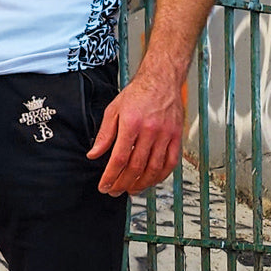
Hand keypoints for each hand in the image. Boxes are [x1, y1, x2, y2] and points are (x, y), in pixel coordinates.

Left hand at [87, 72, 183, 195]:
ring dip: (141, 184)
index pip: (119, 158)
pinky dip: (160, 176)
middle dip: (123, 183)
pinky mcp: (176, 136)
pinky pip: (170, 162)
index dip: (110, 176)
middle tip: (115, 191)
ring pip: (153, 168)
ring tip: (130, 190)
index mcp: (131, 124)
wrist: (162, 80)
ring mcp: (165, 134)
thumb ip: (104, 134)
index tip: (104, 185)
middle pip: (135, 167)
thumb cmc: (137, 94)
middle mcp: (150, 131)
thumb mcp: (113, 110)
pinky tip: (151, 181)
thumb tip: (94, 154)